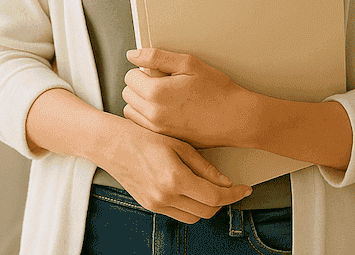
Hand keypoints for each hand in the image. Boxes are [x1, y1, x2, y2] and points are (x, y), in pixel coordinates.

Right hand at [99, 115, 251, 223]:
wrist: (110, 144)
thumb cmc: (142, 137)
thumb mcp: (178, 144)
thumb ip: (204, 166)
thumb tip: (225, 182)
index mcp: (175, 178)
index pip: (215, 197)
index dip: (235, 195)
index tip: (245, 189)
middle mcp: (165, 196)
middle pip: (207, 211)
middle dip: (223, 202)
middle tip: (230, 188)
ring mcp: (156, 204)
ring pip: (194, 217)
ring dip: (206, 206)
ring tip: (210, 188)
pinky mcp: (150, 206)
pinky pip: (178, 214)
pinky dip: (190, 206)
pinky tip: (191, 190)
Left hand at [122, 48, 253, 148]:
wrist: (236, 118)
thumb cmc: (218, 91)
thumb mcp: (189, 64)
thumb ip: (156, 57)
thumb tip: (133, 55)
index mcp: (156, 93)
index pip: (130, 76)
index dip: (143, 70)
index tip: (158, 72)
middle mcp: (153, 114)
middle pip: (128, 94)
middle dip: (140, 85)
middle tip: (163, 83)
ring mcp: (158, 129)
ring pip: (132, 111)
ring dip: (141, 102)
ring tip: (163, 97)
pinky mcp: (164, 139)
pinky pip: (142, 126)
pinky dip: (147, 117)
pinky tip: (166, 111)